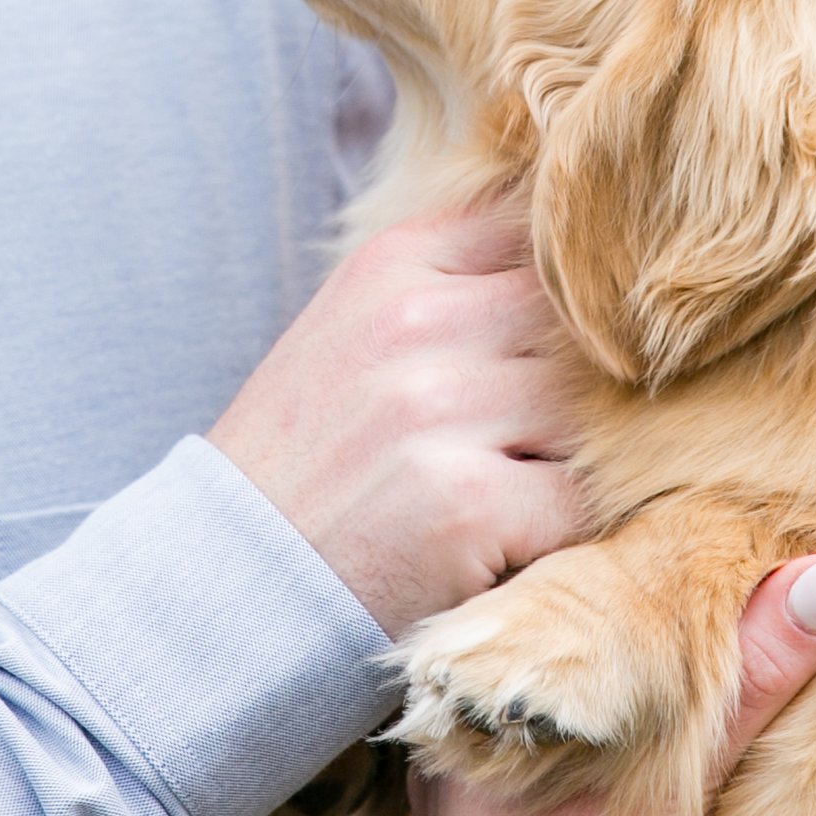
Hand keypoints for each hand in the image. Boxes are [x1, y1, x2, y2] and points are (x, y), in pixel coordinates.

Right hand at [209, 208, 585, 636]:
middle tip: (550, 440)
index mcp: (392, 264)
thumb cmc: (307, 459)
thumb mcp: (353, 332)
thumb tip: (578, 273)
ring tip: (525, 493)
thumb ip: (450, 287)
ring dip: (577, 462)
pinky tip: (515, 545)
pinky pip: (578, 501)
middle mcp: (416, 323)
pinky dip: (562, 531)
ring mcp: (441, 410)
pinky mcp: (468, 503)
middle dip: (587, 386)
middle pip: (576, 327)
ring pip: (590, 414)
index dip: (567, 300)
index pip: (536, 238)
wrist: (225, 577)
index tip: (560, 351)